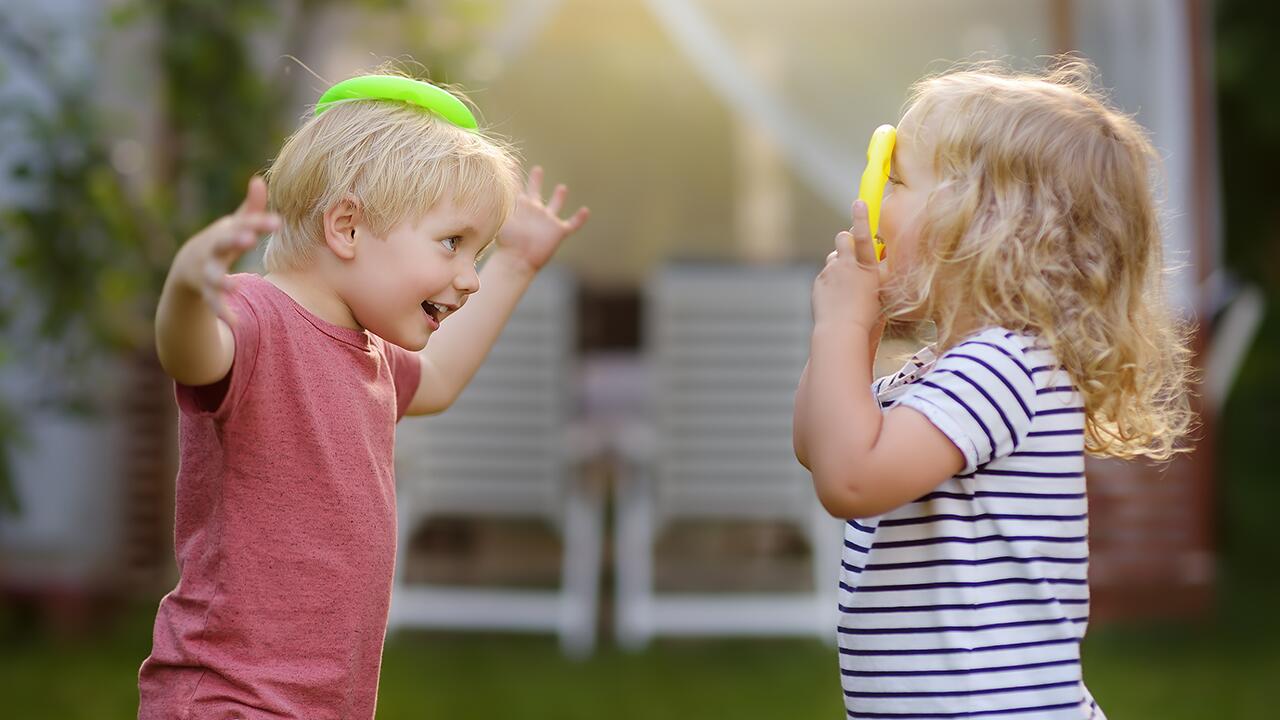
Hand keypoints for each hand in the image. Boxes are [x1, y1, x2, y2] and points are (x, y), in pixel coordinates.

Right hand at [170, 176, 278, 322]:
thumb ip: (250, 208)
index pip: (244, 224)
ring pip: (214, 277)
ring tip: (235, 286)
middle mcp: (213, 250)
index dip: (259, 222)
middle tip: (248, 238)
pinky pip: (214, 303)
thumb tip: (260, 179)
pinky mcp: (206, 292)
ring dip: (223, 281)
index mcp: (225, 232)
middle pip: (223, 243)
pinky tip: (236, 321)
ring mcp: (207, 271)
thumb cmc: (221, 242)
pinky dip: (223, 311)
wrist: (188, 266)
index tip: (277, 222)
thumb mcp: (234, 225)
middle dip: (234, 240)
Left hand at [495, 166, 588, 272]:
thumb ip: (498, 201)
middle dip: (536, 180)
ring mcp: (547, 221)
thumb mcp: (501, 216)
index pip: (516, 186)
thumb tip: (488, 183)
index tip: (511, 161)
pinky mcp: (558, 232)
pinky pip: (572, 224)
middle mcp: (534, 211)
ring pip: (555, 205)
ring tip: (562, 188)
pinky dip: (579, 218)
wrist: (517, 260)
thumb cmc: (506, 242)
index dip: (514, 174)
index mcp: (519, 206)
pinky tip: (586, 211)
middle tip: (537, 169)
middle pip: (535, 191)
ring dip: (559, 197)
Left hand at [812, 200, 883, 334]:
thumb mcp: (881, 293)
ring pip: (833, 257)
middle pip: (842, 237)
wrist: (841, 331)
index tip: (859, 202)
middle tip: (852, 252)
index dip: (861, 217)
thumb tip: (876, 264)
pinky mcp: (819, 282)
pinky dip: (830, 281)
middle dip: (846, 239)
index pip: (864, 236)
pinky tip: (836, 298)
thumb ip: (877, 275)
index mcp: (867, 268)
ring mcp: (830, 273)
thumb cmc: (868, 318)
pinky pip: (826, 275)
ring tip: (845, 284)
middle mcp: (847, 266)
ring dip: (839, 263)